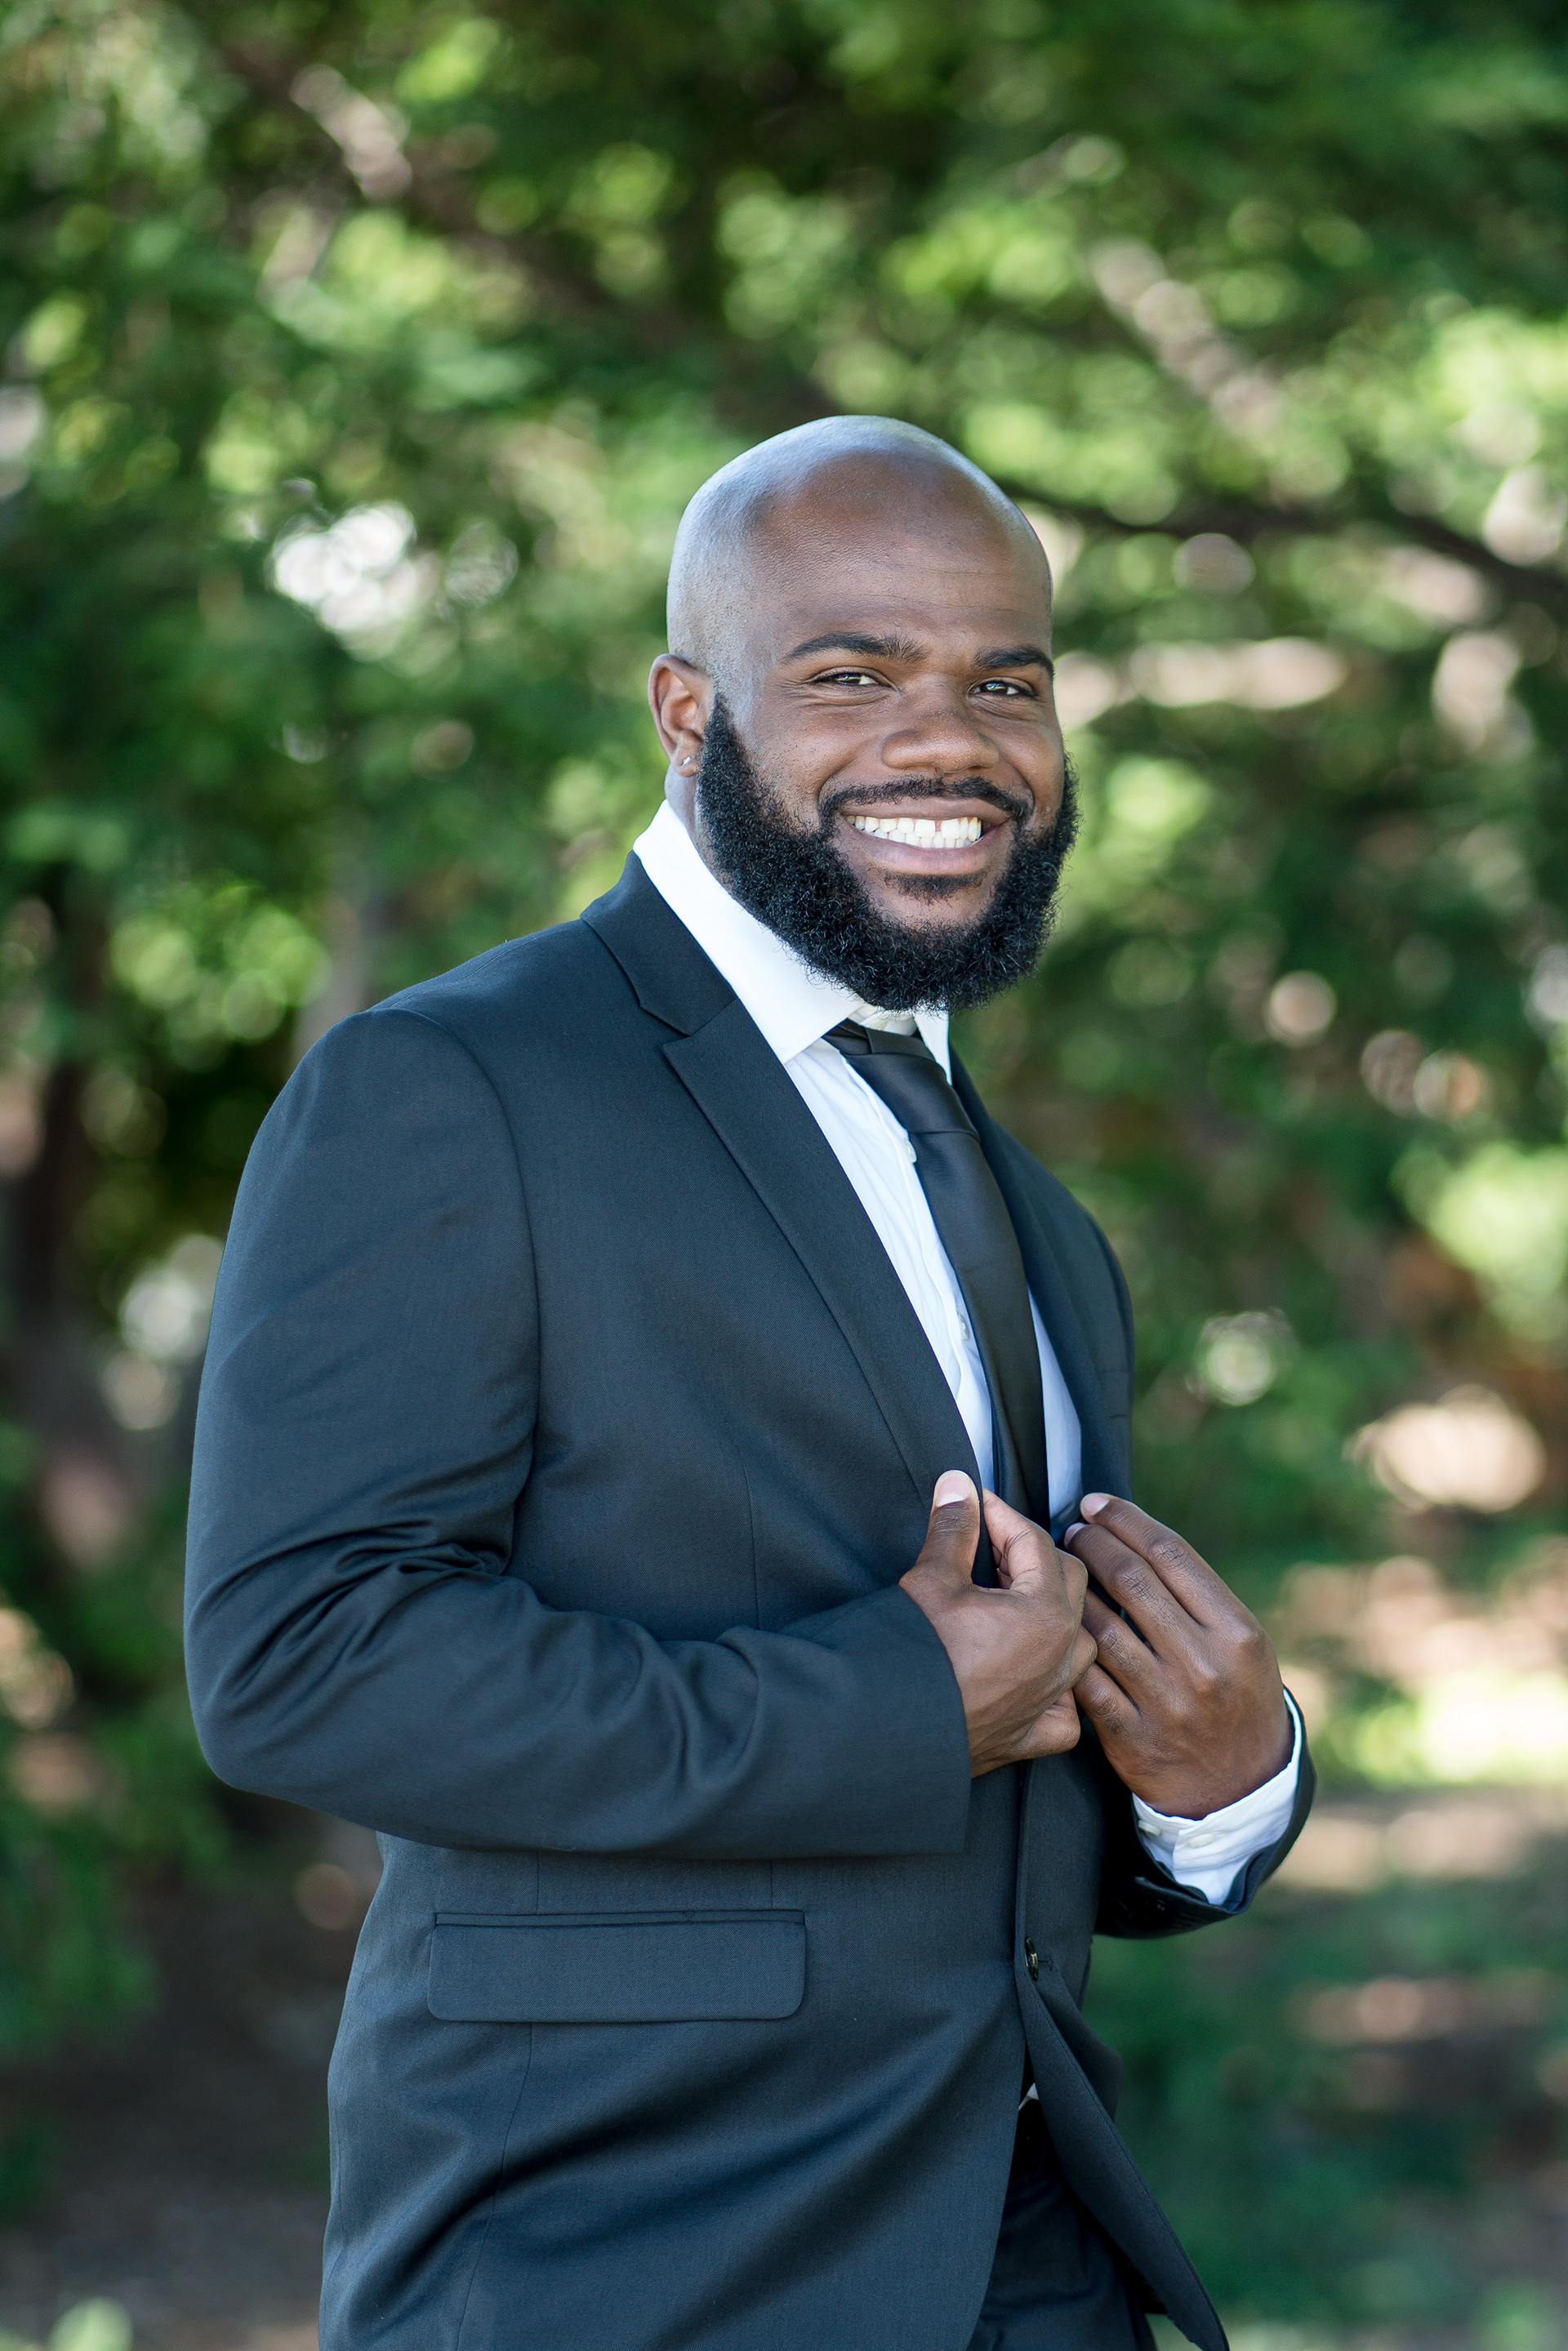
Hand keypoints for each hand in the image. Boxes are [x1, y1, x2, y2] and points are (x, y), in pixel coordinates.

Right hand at [901, 1473, 1097, 1776]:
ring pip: (1078, 1642)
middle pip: (1069, 1583)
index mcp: (1045, 1614)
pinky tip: (1029, 1672)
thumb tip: (958, 1486)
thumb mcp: (932, 1579)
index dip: (1002, 1514)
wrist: (886, 1729)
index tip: (976, 1505)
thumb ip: (954, 1528)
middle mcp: (1062, 1657)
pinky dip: (1055, 1686)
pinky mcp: (1033, 1735)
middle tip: (988, 1545)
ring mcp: (1052, 1699)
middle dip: (1031, 1555)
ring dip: (1051, 1613)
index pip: (1034, 1542)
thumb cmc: (912, 1657)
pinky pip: (1065, 1706)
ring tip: (1008, 1598)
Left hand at [1065, 1495, 1290, 1816]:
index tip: (1097, 1504)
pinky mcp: (1132, 1736)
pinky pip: (1086, 1677)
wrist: (1237, 1789)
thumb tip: (1137, 1536)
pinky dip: (1067, 1644)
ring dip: (1072, 1588)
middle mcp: (1204, 1664)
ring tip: (1061, 1568)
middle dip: (1094, 1544)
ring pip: (1101, 1625)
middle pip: (1132, 1581)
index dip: (1126, 1520)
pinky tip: (1056, 1622)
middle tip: (1074, 1529)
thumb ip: (1200, 1598)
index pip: (1172, 1555)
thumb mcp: (1242, 1645)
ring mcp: (1166, 1702)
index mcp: (1236, 1632)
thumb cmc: (1236, 1698)